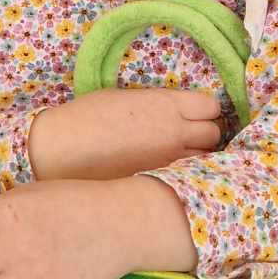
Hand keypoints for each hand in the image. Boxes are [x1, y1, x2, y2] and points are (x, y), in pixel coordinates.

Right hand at [30, 87, 220, 182]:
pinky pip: (185, 177)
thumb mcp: (125, 97)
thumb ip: (157, 104)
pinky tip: (167, 171)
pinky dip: (183, 173)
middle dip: (204, 133)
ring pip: (204, 159)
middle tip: (188, 134)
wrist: (64, 149)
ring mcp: (169, 160)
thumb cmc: (88, 116)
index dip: (203, 110)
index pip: (211, 107)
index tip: (193, 112)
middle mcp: (175, 132)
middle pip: (213, 134)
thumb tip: (172, 111)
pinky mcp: (159, 181)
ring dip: (196, 156)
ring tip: (177, 154)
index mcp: (167, 105)